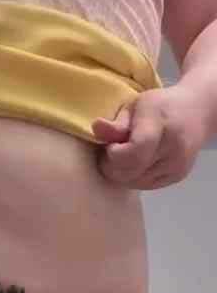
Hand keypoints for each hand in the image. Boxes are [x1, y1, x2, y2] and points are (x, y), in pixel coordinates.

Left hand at [92, 85, 206, 189]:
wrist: (196, 112)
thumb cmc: (159, 107)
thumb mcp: (136, 106)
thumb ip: (117, 122)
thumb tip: (96, 128)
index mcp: (161, 123)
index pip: (135, 150)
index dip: (114, 155)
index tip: (109, 147)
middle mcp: (173, 147)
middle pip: (131, 172)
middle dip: (112, 166)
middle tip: (110, 153)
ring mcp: (177, 164)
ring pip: (135, 182)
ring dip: (122, 174)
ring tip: (124, 157)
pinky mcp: (178, 176)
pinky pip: (145, 186)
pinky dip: (134, 178)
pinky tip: (136, 163)